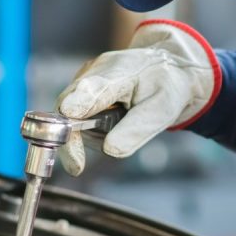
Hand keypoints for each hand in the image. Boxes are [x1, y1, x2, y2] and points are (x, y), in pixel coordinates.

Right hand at [56, 20, 221, 175]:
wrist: (167, 69)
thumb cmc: (165, 87)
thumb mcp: (162, 111)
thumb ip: (136, 130)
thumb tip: (108, 150)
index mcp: (120, 73)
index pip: (93, 89)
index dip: (79, 104)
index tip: (69, 116)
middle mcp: (95, 72)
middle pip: (68, 106)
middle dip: (70, 138)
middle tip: (77, 166)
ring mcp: (84, 79)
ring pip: (69, 114)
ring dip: (86, 133)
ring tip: (120, 124)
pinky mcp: (80, 89)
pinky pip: (74, 116)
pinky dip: (89, 128)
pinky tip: (111, 121)